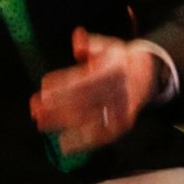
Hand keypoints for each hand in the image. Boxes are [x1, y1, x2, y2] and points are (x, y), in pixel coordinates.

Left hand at [29, 28, 158, 152]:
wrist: (148, 74)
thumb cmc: (118, 60)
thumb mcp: (106, 45)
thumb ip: (90, 44)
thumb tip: (78, 39)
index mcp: (114, 69)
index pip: (85, 78)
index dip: (64, 83)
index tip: (44, 87)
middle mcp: (118, 91)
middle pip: (84, 101)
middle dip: (57, 106)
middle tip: (35, 108)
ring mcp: (121, 110)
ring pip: (89, 119)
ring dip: (63, 123)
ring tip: (41, 123)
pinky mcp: (122, 125)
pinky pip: (101, 136)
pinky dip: (83, 142)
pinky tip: (64, 144)